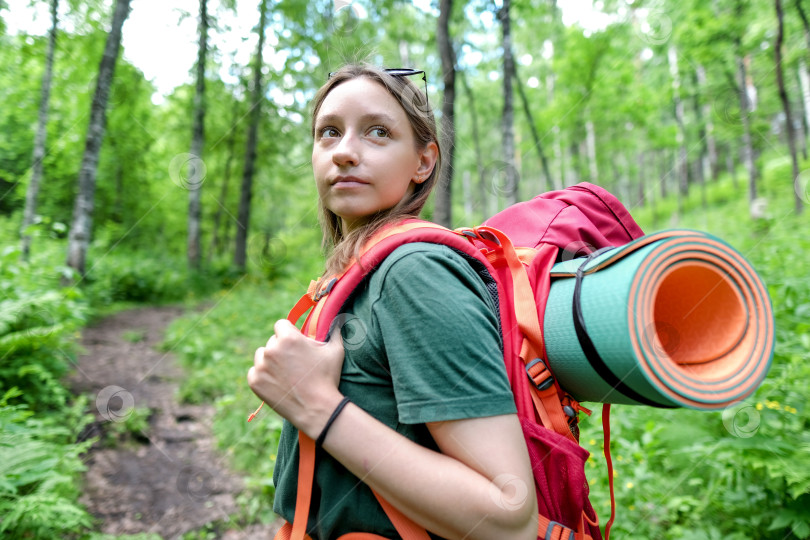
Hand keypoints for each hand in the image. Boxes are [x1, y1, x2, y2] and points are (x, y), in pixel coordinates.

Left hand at [247, 319, 344, 436]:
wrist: (317, 409)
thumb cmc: (327, 378)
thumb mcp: (335, 350)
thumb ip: (335, 330)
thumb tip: (340, 318)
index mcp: (288, 338)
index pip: (281, 325)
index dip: (289, 333)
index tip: (295, 343)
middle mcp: (271, 349)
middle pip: (272, 341)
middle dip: (281, 348)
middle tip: (294, 363)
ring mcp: (261, 366)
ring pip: (262, 355)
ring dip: (270, 361)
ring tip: (286, 373)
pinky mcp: (255, 381)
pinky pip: (254, 372)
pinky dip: (263, 376)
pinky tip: (277, 382)